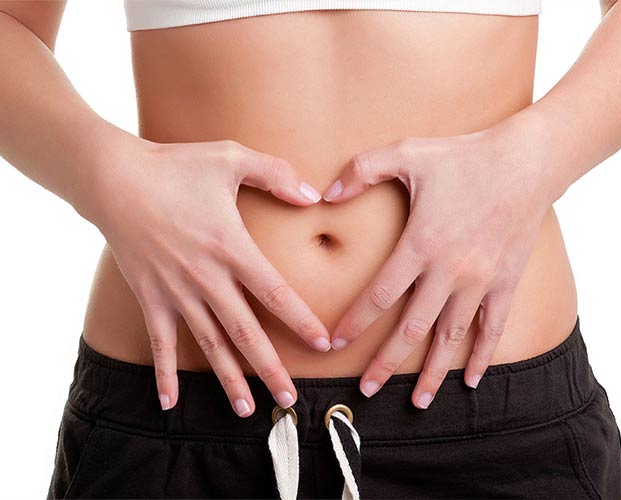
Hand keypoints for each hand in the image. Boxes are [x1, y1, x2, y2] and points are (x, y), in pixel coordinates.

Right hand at [89, 138, 329, 415]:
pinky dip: (163, 373)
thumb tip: (314, 196)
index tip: (323, 345)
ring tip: (247, 410)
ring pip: (208, 344)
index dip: (301, 321)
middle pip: (245, 332)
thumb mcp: (230, 156)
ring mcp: (176, 291)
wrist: (113, 177)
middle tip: (290, 399)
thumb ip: (275, 173)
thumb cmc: (174, 165)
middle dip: (270, 367)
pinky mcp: (149, 296)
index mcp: (232, 247)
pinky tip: (169, 402)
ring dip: (228, 379)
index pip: (275, 293)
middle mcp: (207, 277)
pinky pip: (158, 342)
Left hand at [322, 125, 553, 407]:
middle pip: (411, 328)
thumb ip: (362, 170)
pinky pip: (492, 328)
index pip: (379, 294)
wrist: (526, 162)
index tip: (335, 341)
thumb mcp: (407, 152)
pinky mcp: (506, 282)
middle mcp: (448, 271)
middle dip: (386, 362)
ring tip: (419, 401)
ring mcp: (480, 281)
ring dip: (433, 372)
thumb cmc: (464, 157)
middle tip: (367, 389)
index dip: (355, 321)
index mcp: (420, 244)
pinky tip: (471, 380)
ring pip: (451, 337)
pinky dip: (482, 356)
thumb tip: (325, 194)